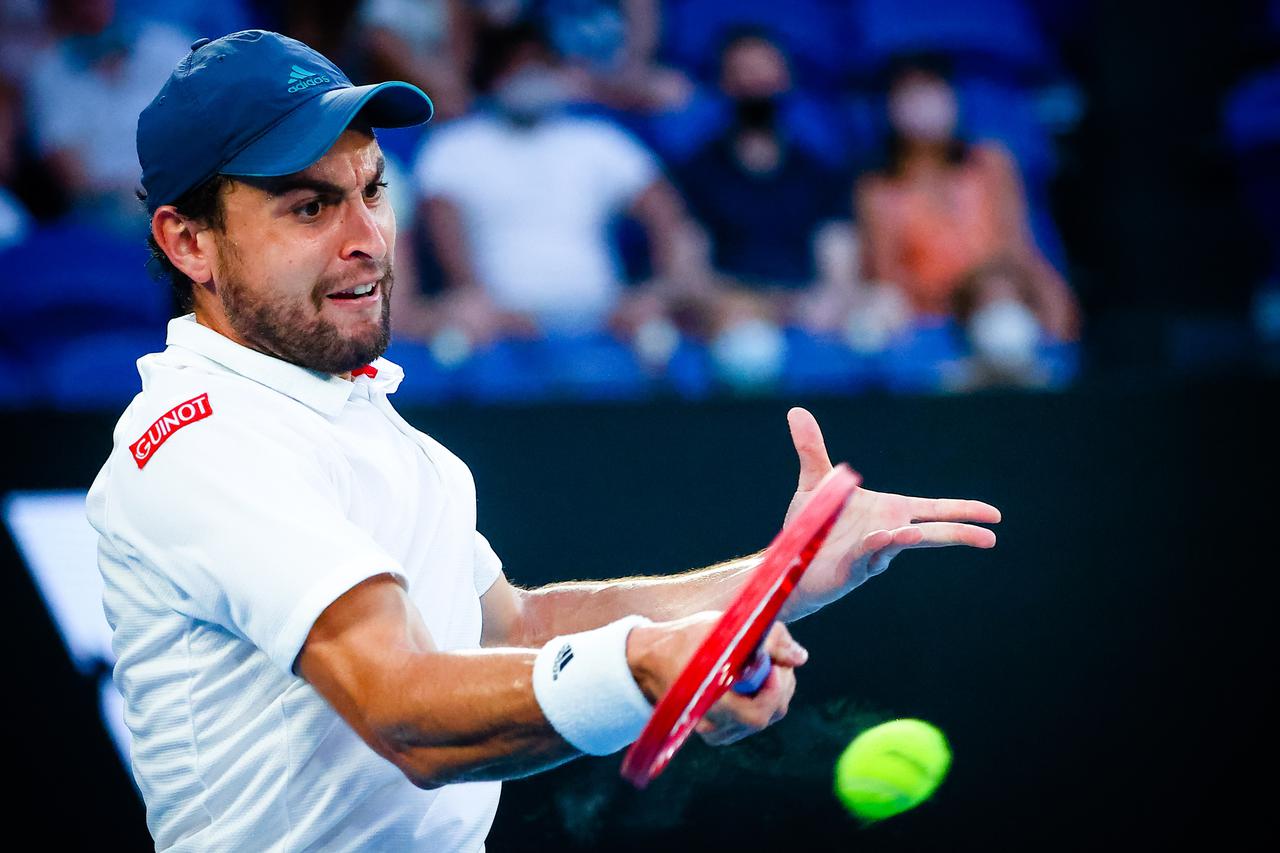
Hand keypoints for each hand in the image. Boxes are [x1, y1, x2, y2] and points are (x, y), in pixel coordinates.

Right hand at [627, 613, 805, 745]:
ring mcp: (714, 731)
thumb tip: (801, 658)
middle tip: (774, 660)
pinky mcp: (717, 731)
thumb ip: (766, 639)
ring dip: (771, 693)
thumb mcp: (724, 628)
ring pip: (761, 720)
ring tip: (763, 666)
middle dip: (779, 687)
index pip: (759, 714)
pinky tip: (753, 681)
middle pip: (766, 717)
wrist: (651, 658)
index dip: (775, 690)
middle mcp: (712, 724)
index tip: (774, 663)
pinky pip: (749, 722)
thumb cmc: (686, 639)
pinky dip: (759, 700)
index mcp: (710, 700)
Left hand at [779, 407, 1001, 620]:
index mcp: (889, 512)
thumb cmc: (810, 526)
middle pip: (931, 533)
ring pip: (898, 545)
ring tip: (919, 536)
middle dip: (959, 533)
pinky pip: (868, 556)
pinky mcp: (852, 570)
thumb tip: (797, 411)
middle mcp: (888, 533)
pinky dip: (875, 546)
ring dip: (909, 539)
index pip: (934, 511)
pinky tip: (880, 538)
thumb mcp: (813, 482)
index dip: (963, 511)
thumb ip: (811, 448)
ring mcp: (872, 554)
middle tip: (990, 537)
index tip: (994, 515)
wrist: (787, 562)